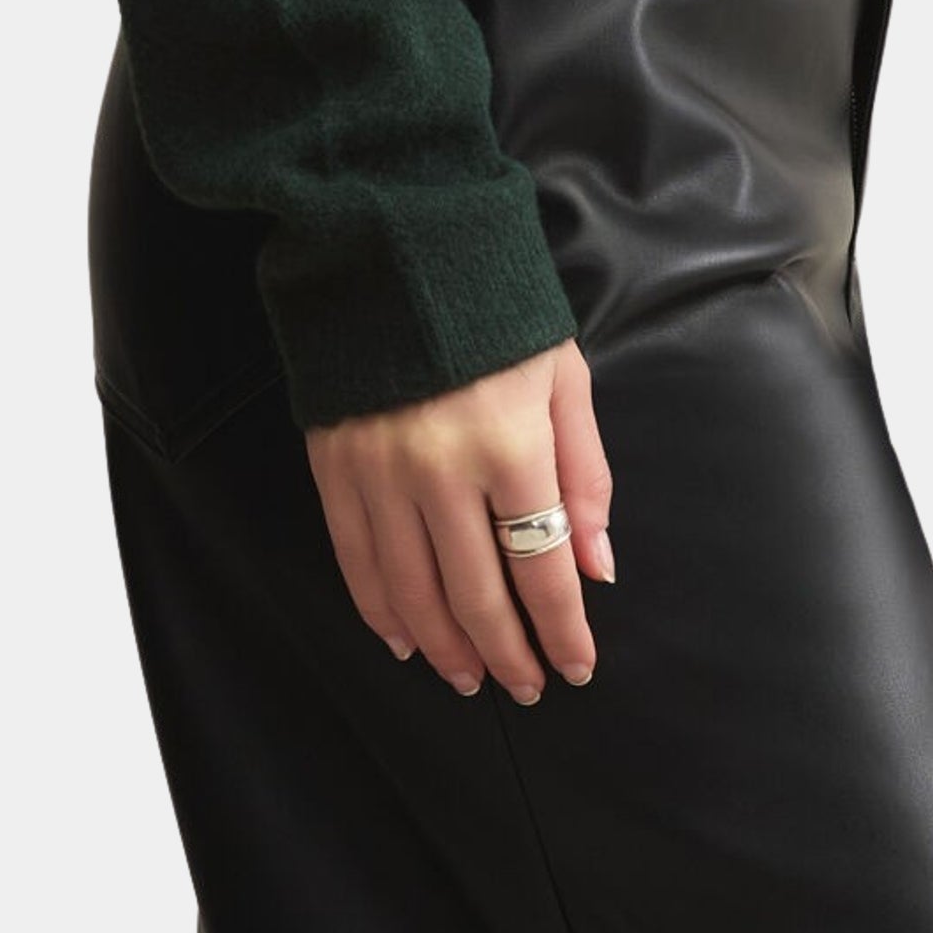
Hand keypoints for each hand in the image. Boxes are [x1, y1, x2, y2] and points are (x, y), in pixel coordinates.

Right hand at [305, 338, 614, 701]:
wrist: (401, 245)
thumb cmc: (499, 312)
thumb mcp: (565, 378)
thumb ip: (585, 475)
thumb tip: (598, 568)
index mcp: (510, 445)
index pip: (542, 568)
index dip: (562, 629)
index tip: (575, 668)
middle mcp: (440, 470)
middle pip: (476, 594)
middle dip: (506, 653)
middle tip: (525, 687)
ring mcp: (379, 472)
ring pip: (412, 592)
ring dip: (445, 647)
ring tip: (470, 677)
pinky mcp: (334, 466)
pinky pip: (356, 561)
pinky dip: (380, 611)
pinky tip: (405, 639)